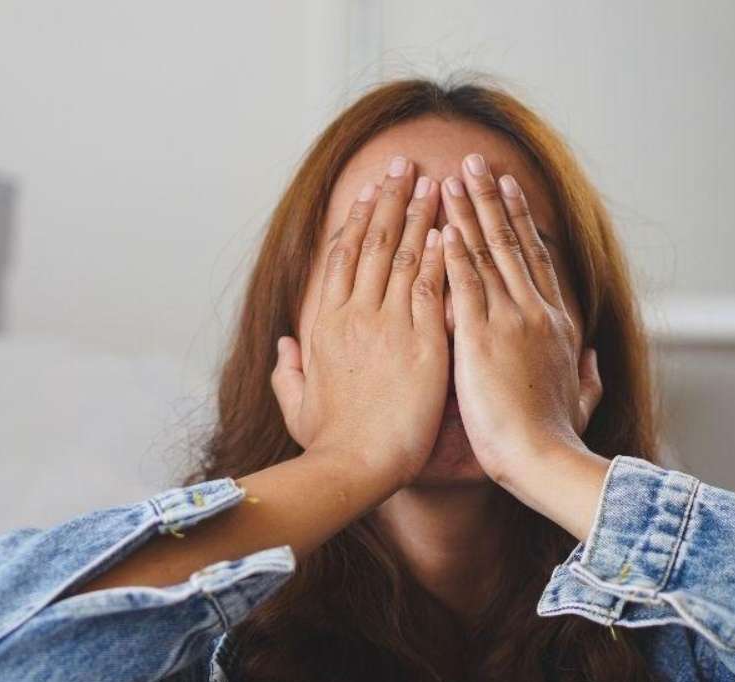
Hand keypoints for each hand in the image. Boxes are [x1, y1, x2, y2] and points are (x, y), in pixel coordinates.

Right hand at [271, 156, 448, 490]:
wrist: (356, 464)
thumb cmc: (329, 442)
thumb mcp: (296, 404)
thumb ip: (289, 370)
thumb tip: (285, 346)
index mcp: (324, 324)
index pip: (342, 258)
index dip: (357, 220)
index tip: (369, 192)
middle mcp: (353, 314)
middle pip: (373, 242)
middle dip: (390, 198)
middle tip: (405, 164)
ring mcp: (387, 324)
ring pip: (404, 254)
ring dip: (419, 213)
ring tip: (433, 180)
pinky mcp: (421, 341)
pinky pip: (431, 286)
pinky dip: (440, 253)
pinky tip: (450, 227)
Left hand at [438, 154, 602, 485]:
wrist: (545, 459)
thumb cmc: (559, 439)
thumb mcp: (582, 401)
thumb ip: (588, 376)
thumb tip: (592, 357)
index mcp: (557, 325)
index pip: (535, 261)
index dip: (521, 222)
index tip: (509, 191)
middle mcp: (535, 312)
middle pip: (511, 243)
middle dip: (492, 198)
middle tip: (477, 161)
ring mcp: (510, 320)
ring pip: (486, 252)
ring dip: (468, 210)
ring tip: (453, 174)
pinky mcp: (481, 335)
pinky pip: (464, 281)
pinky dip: (452, 248)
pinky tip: (440, 221)